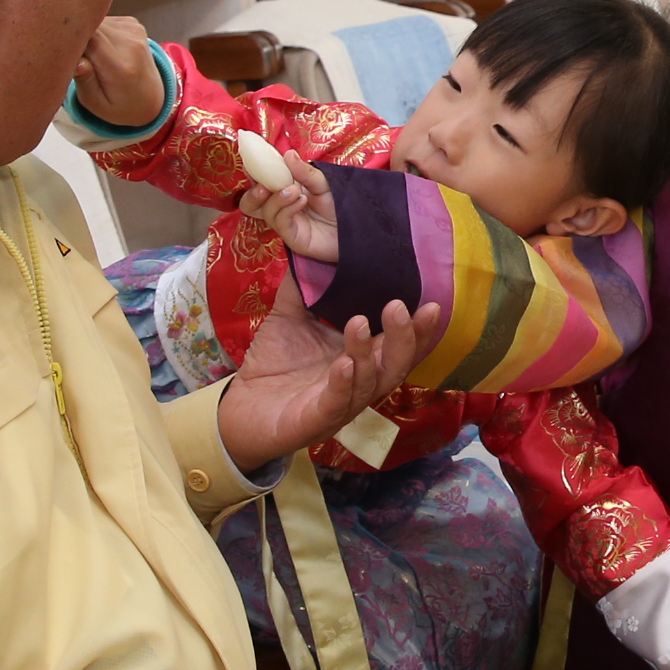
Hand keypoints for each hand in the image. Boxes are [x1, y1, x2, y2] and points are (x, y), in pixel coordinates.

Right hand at [72, 16, 168, 129]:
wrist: (151, 99)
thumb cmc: (119, 105)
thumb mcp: (96, 104)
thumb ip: (85, 82)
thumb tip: (75, 60)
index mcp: (120, 67)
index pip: (88, 38)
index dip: (72, 41)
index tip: (64, 55)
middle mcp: (131, 44)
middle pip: (91, 26)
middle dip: (78, 37)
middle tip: (76, 58)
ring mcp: (134, 30)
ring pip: (96, 20)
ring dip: (87, 35)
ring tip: (91, 57)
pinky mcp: (133, 23)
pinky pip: (104, 20)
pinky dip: (98, 31)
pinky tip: (102, 48)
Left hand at [216, 289, 447, 465]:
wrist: (238, 408)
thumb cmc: (273, 364)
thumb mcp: (289, 318)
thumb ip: (303, 287)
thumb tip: (310, 247)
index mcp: (361, 358)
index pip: (398, 345)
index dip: (418, 329)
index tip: (431, 303)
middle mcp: (359, 383)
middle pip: (394, 365)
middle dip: (403, 338)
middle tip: (397, 306)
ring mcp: (340, 405)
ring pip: (368, 384)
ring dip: (367, 354)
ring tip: (359, 323)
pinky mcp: (315, 422)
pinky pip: (335, 405)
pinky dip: (342, 384)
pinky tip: (343, 364)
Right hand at [242, 147, 339, 261]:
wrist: (356, 227)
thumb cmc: (340, 204)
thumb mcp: (323, 183)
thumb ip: (305, 172)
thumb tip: (288, 153)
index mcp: (285, 188)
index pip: (262, 181)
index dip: (254, 172)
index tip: (249, 161)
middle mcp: (280, 205)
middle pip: (252, 202)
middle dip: (253, 192)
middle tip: (262, 186)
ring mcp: (285, 222)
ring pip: (265, 211)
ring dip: (276, 199)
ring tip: (294, 191)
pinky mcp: (291, 236)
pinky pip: (280, 222)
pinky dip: (287, 209)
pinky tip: (300, 201)